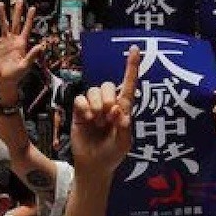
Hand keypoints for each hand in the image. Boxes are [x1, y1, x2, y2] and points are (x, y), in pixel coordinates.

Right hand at [0, 1, 42, 98]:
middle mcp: (14, 40)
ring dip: (2, 15)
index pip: (26, 27)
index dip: (29, 18)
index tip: (32, 7)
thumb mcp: (26, 65)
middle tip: (19, 0)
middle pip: (16, 22)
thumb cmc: (17, 74)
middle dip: (17, 11)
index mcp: (22, 43)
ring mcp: (5, 42)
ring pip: (4, 25)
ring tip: (1, 4)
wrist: (6, 80)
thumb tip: (41, 45)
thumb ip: (32, 55)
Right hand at [71, 47, 139, 175]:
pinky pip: (80, 99)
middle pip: (107, 85)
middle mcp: (108, 104)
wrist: (94, 165)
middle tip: (109, 115)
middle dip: (108, 98)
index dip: (131, 67)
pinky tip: (88, 118)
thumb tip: (119, 110)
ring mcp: (93, 107)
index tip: (136, 49)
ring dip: (96, 104)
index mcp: (123, 109)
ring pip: (93, 90)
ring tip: (98, 120)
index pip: (128, 84)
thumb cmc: (112, 154)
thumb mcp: (124, 143)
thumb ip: (124, 127)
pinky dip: (84, 107)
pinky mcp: (79, 112)